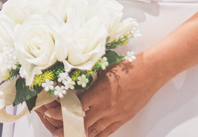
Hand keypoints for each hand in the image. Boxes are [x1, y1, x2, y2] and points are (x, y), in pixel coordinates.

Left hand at [36, 54, 162, 135]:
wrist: (149, 72)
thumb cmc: (126, 67)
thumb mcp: (102, 71)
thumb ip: (88, 81)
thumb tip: (72, 84)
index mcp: (98, 94)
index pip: (73, 108)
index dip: (59, 112)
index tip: (48, 112)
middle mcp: (105, 108)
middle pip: (80, 124)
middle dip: (64, 127)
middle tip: (53, 128)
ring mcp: (114, 116)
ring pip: (92, 132)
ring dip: (78, 134)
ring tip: (66, 133)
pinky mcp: (122, 119)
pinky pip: (106, 132)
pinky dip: (94, 135)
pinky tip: (87, 135)